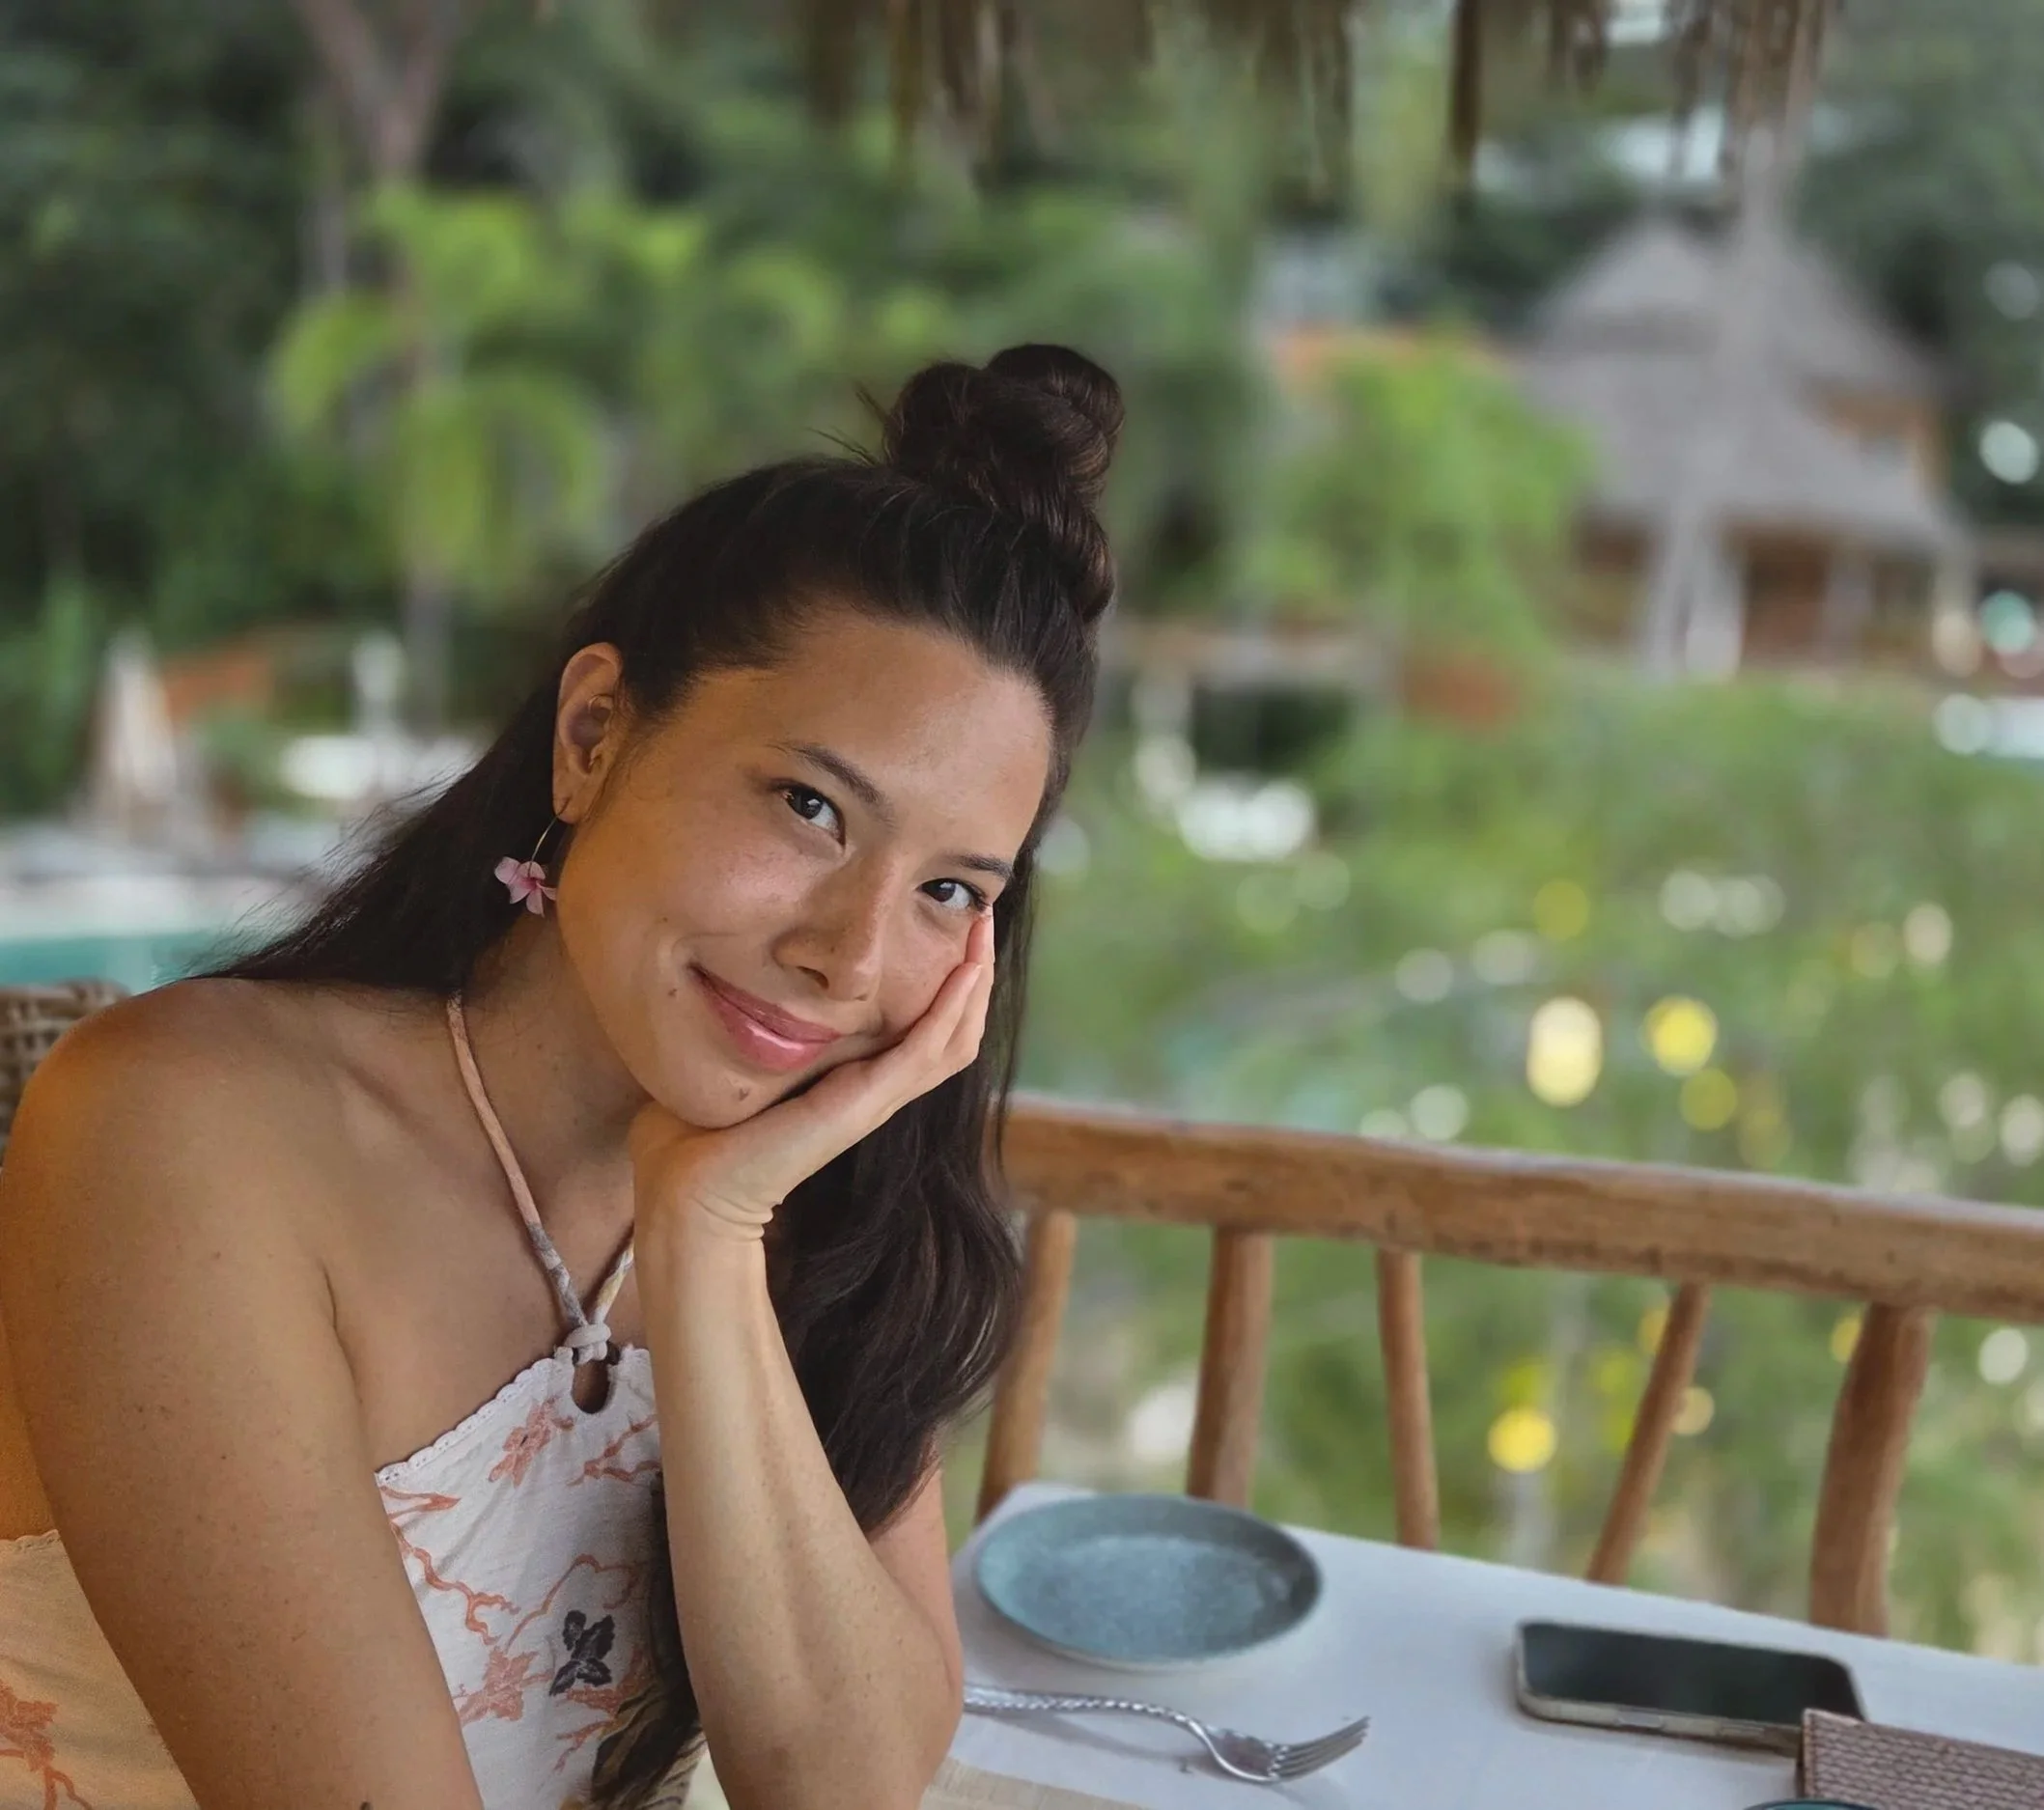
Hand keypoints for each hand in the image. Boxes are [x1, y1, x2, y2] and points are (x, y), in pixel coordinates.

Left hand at [628, 909, 995, 1245]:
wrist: (688, 1189)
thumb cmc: (695, 1132)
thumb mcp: (734, 1058)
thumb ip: (747, 1025)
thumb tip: (725, 973)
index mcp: (850, 1079)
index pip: (921, 1028)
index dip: (945, 981)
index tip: (949, 926)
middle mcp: (874, 1089)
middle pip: (953, 1030)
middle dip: (974, 970)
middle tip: (983, 914)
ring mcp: (875, 1098)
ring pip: (954, 1038)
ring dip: (974, 981)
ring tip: (982, 928)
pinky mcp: (864, 1103)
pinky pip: (926, 1051)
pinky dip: (952, 1009)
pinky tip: (966, 970)